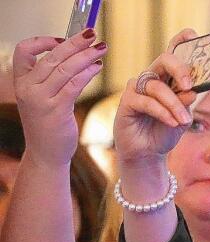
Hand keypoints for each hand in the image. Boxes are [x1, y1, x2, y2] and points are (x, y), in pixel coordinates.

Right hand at [11, 31, 106, 167]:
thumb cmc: (48, 125)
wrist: (46, 154)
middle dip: (74, 43)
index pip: (23, 50)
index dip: (42, 41)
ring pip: (64, 68)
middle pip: (51, 56)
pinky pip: (73, 84)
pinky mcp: (55, 109)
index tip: (62, 40)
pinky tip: (98, 67)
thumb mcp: (42, 99)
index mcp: (21, 82)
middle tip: (92, 34)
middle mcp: (27, 88)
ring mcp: (40, 98)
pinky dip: (87, 73)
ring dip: (86, 56)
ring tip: (101, 49)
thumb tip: (71, 57)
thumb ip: (50, 80)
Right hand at [113, 29, 198, 170]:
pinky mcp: (128, 101)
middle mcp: (152, 79)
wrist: (148, 153)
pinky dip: (162, 112)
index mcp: (168, 79)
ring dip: (174, 105)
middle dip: (180, 69)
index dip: (180, 42)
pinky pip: (146, 101)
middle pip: (164, 61)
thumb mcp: (182, 118)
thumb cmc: (164, 132)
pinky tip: (171, 122)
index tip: (191, 34)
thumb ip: (187, 103)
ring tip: (184, 120)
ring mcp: (138, 88)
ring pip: (158, 87)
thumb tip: (192, 90)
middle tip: (191, 85)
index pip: (173, 55)